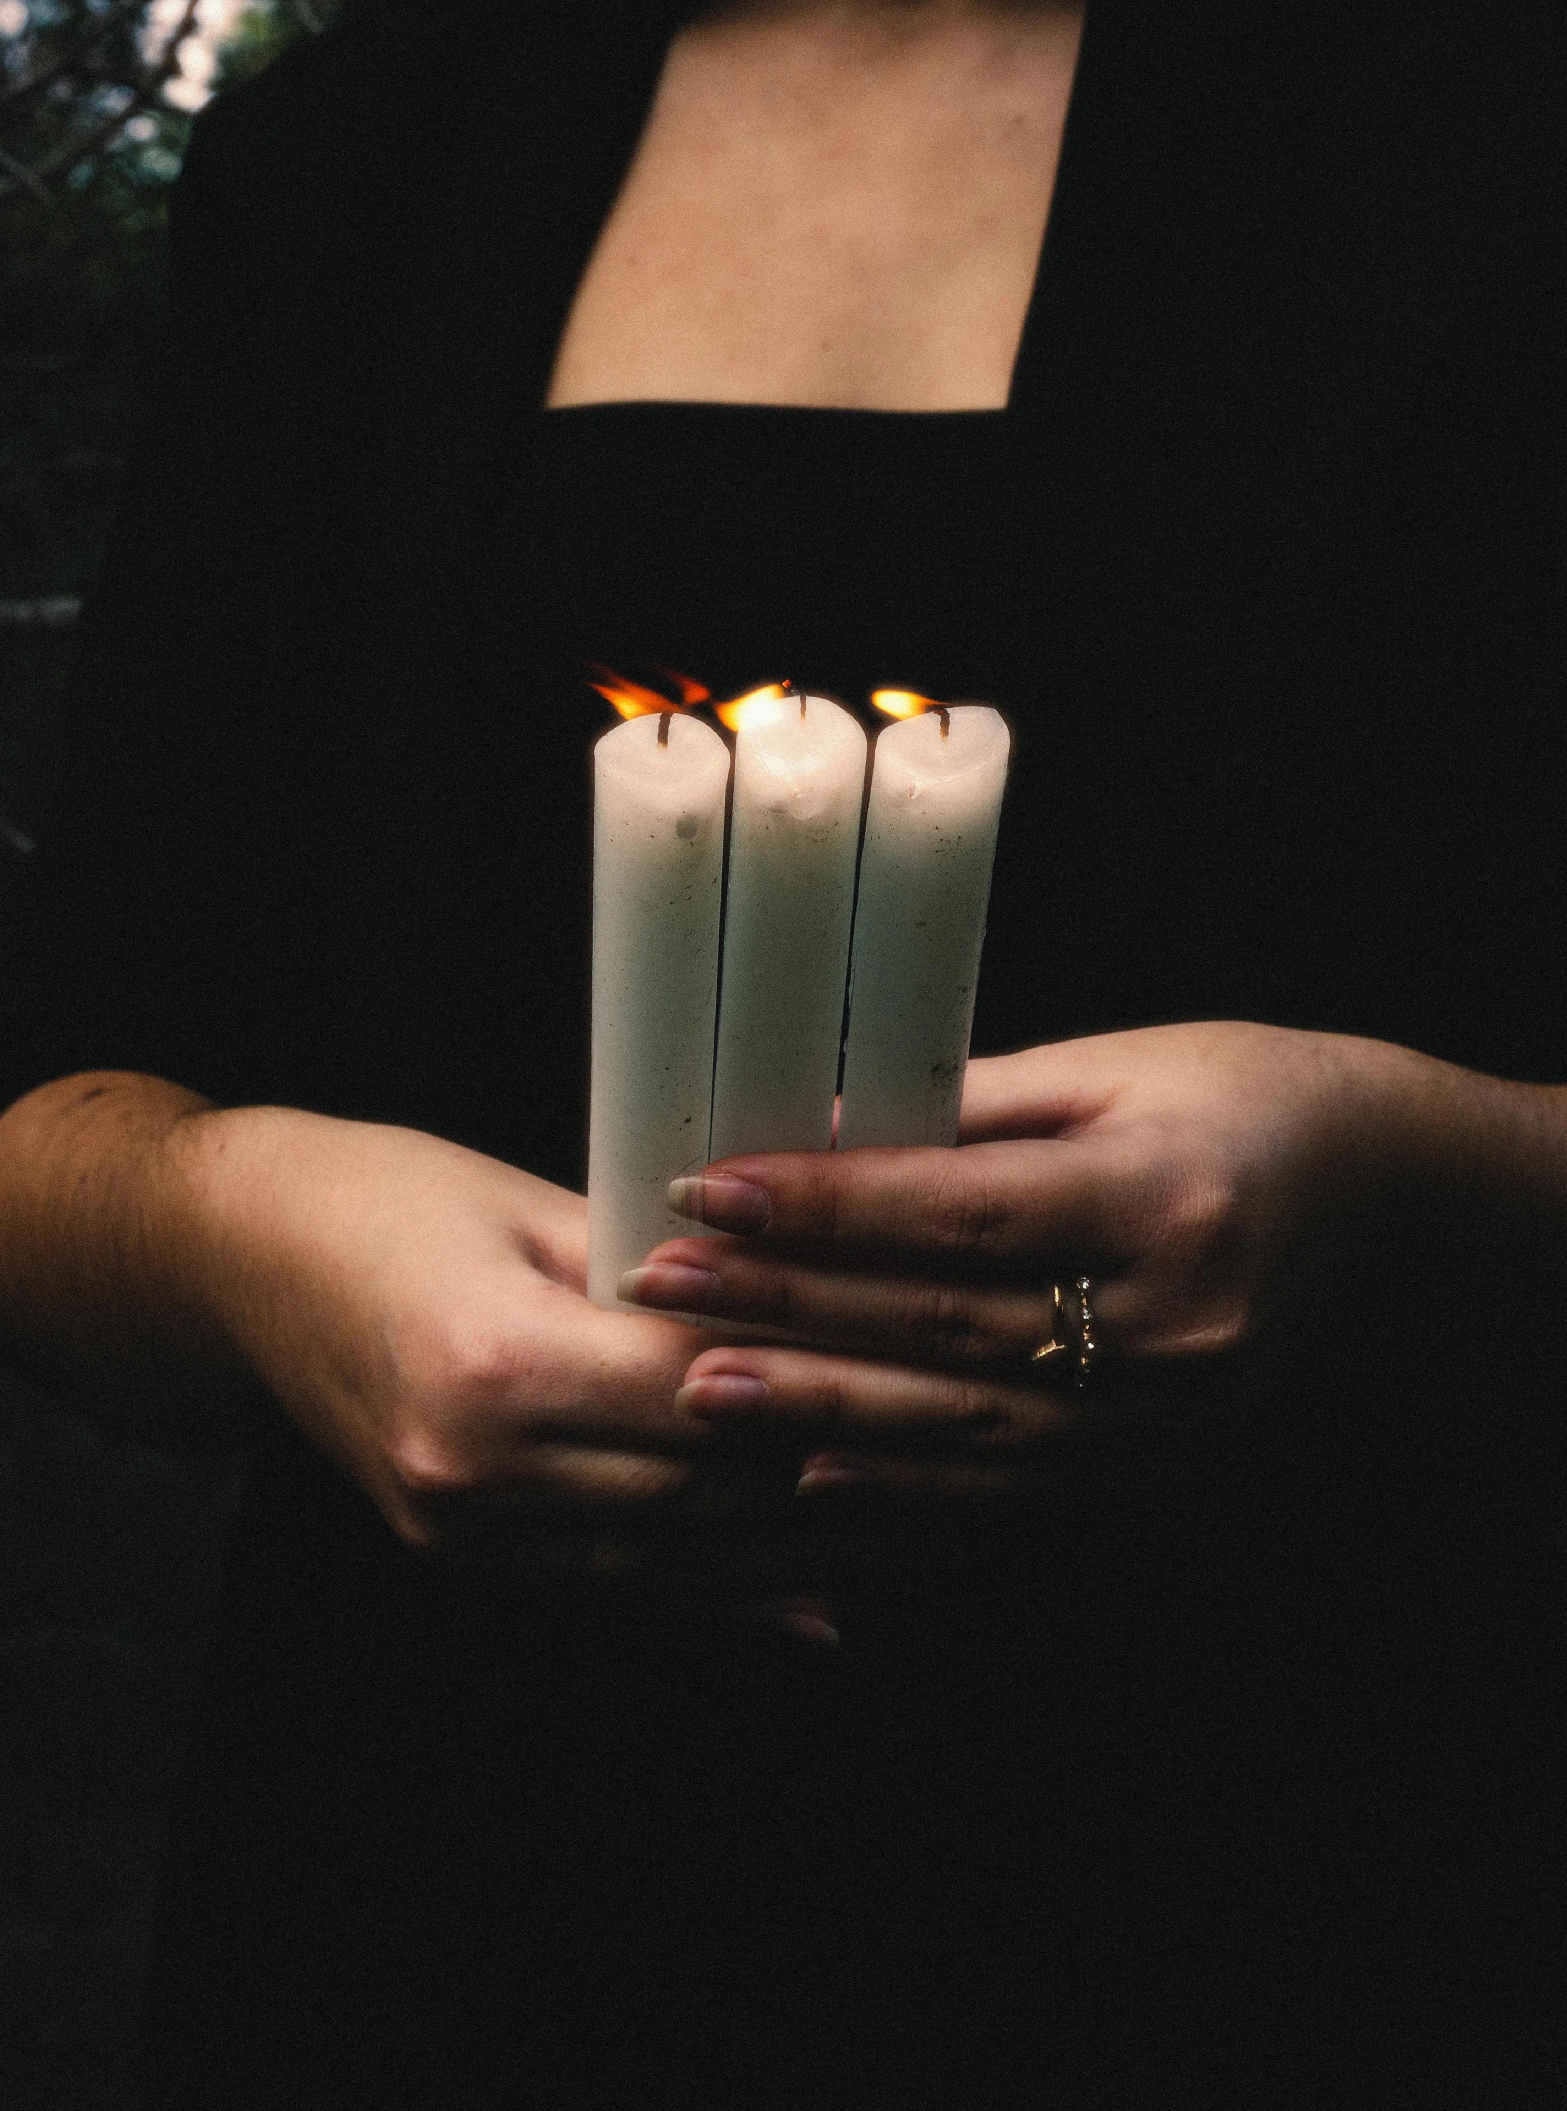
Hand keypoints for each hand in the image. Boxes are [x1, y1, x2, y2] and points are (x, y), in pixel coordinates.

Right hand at [171, 1105, 910, 1624]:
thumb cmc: (381, 1197)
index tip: (940, 1373)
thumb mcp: (524, 1196)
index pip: (704, 1386)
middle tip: (978, 1463)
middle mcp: (479, 1468)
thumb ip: (651, 1264)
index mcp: (494, 1359)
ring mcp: (466, 1530)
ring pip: (676, 1555)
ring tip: (934, 1532)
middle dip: (850, 1481)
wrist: (234, 1264)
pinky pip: (620, 1588)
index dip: (829, 1381)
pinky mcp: (464, 1554)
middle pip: (705, 1487)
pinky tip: (817, 1604)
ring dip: (810, 1553)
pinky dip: (725, 1594)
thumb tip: (781, 1298)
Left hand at [623, 1022, 1566, 1499]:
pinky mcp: (1154, 1466)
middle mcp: (1177, 1322)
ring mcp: (1170, 1415)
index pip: (965, 1213)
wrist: (1381, 1209)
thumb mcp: (1116, 1073)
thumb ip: (968, 1109)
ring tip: (695, 1392)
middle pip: (948, 1326)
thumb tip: (810, 1121)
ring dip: (818, 1412)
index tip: (708, 1189)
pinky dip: (902, 1485)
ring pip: (966, 1428)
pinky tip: (806, 1472)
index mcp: (1167, 1198)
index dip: (828, 1205)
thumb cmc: (1242, 1100)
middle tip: (657, 1288)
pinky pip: (1009, 1488)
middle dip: (789, 1310)